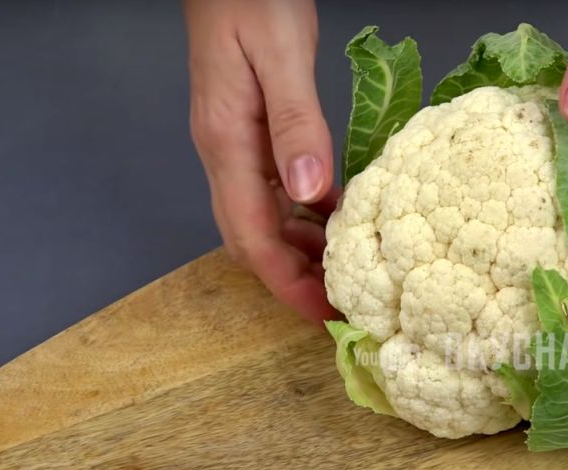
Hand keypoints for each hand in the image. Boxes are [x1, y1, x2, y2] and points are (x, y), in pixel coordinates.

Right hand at [184, 0, 338, 321]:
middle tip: (340, 305)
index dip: (285, 282)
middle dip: (291, 278)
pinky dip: (304, 214)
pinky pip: (274, 190)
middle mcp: (224, 152)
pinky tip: (336, 217)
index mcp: (227, 143)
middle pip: (251, 238)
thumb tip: (311, 194)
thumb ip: (296, 124)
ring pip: (262, 219)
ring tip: (343, 273)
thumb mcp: (282, 57)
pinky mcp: (251, 131)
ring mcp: (235, 143)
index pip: (250, 236)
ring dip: (298, 251)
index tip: (321, 313)